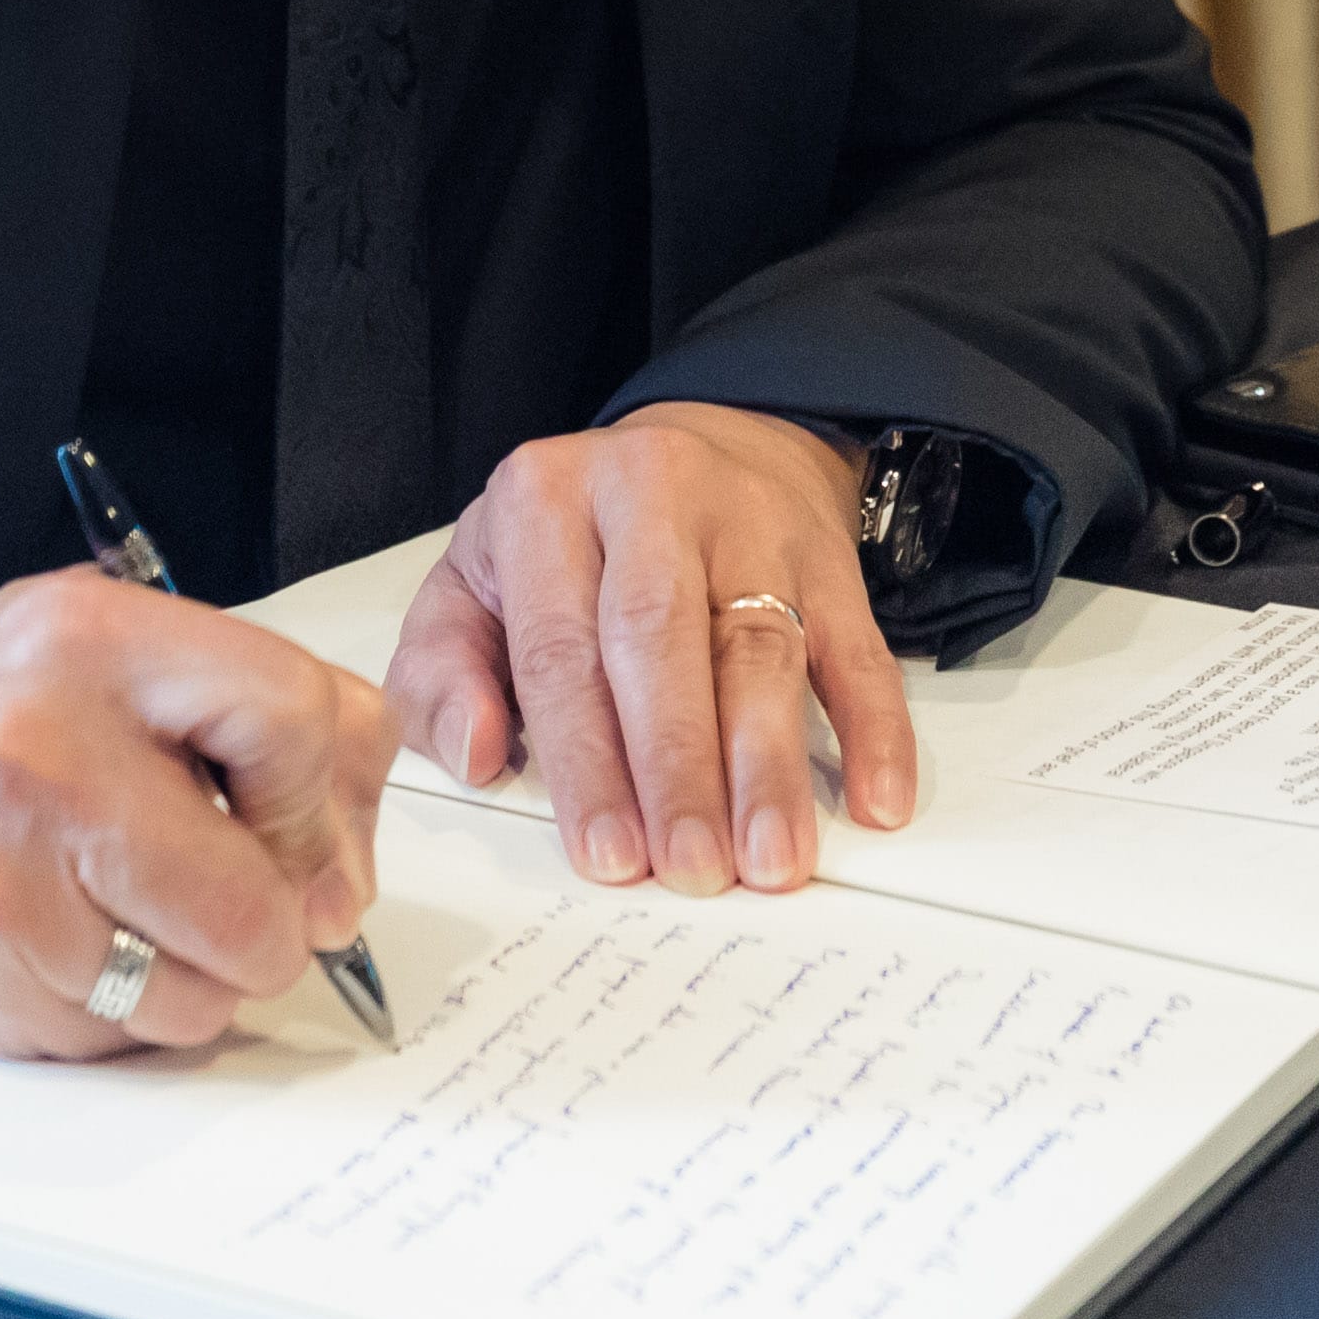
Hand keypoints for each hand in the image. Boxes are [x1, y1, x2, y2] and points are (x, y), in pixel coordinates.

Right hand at [0, 573, 387, 1059]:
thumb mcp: (125, 648)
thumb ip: (272, 717)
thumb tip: (342, 880)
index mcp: (94, 641)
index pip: (295, 722)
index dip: (322, 795)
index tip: (296, 821)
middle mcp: (37, 753)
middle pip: (257, 902)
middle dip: (274, 920)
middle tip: (234, 891)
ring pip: (199, 997)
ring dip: (198, 976)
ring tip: (136, 906)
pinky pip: (121, 1039)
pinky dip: (122, 1008)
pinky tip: (70, 937)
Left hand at [386, 403, 915, 896]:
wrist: (693, 448)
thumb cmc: (568, 549)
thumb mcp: (471, 588)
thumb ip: (441, 677)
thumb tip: (475, 752)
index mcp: (544, 500)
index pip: (560, 644)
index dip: (584, 757)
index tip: (605, 852)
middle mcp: (649, 491)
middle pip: (662, 639)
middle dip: (677, 768)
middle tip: (689, 870)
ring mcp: (749, 521)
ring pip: (763, 648)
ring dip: (769, 766)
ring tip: (769, 861)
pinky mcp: (826, 556)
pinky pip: (859, 645)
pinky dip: (875, 728)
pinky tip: (878, 801)